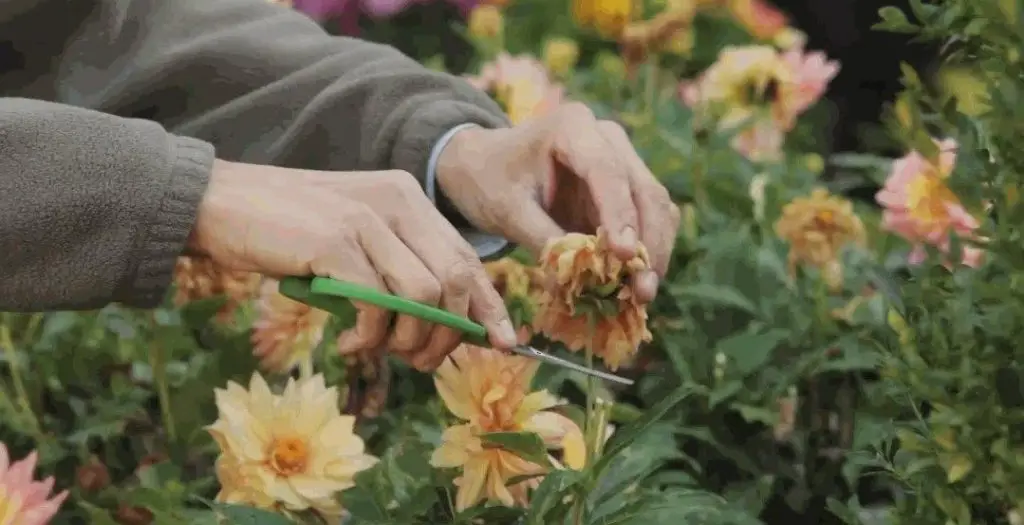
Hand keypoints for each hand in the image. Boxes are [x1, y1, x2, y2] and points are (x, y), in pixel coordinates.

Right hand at [188, 160, 517, 369]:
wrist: (218, 202)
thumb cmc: (285, 231)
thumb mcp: (352, 243)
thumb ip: (392, 269)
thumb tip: (433, 327)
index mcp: (407, 199)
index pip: (467, 257)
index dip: (488, 306)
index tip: (503, 342)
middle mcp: (398, 202)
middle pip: (456, 280)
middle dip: (449, 335)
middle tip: (418, 361)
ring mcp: (368, 219)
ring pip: (425, 296)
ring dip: (410, 340)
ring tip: (378, 350)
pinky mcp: (336, 241)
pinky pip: (378, 303)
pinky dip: (371, 335)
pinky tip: (350, 341)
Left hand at [436, 103, 679, 301]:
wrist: (485, 167)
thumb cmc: (490, 181)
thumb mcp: (507, 210)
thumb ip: (544, 239)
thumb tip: (579, 280)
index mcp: (572, 128)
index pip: (607, 171)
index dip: (620, 214)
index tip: (625, 255)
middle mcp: (607, 138)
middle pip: (644, 190)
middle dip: (648, 243)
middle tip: (643, 291)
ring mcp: (622, 160)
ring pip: (657, 206)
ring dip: (654, 252)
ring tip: (642, 295)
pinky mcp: (626, 187)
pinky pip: (650, 219)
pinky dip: (647, 251)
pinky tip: (636, 284)